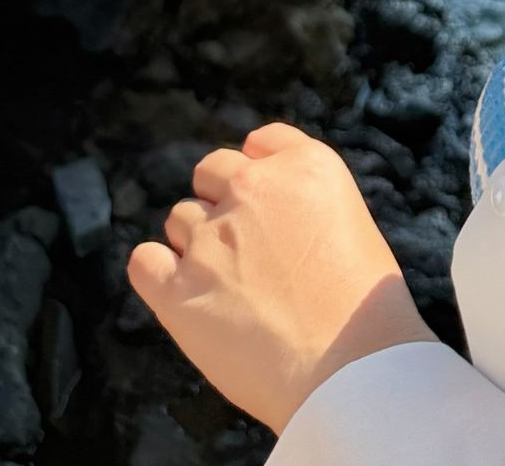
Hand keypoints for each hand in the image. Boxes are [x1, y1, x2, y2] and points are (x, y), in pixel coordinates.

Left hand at [126, 121, 439, 433]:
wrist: (348, 363)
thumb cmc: (360, 304)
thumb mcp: (348, 219)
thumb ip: (301, 201)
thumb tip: (268, 214)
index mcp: (305, 164)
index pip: (261, 141)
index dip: (259, 169)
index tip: (265, 199)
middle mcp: (253, 188)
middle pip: (212, 170)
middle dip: (222, 200)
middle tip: (243, 246)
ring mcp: (212, 237)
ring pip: (180, 218)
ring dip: (196, 243)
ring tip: (228, 284)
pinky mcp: (178, 290)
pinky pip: (144, 261)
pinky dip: (156, 271)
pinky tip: (178, 290)